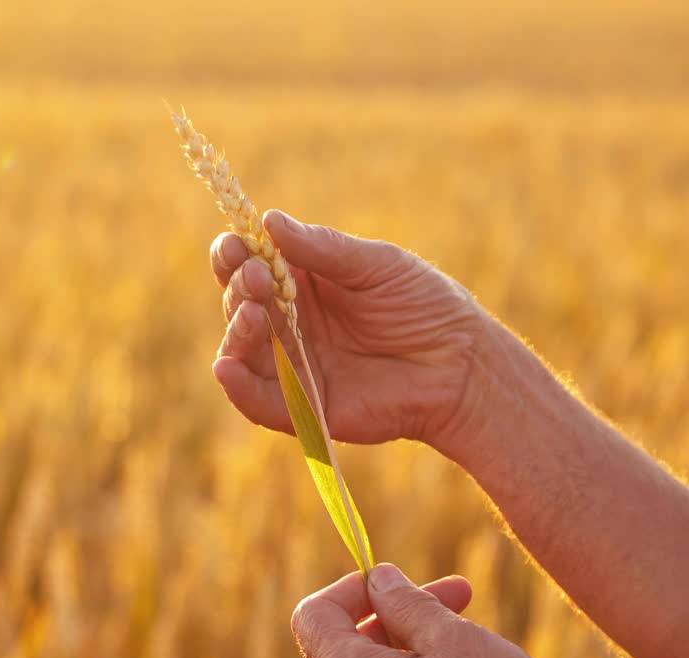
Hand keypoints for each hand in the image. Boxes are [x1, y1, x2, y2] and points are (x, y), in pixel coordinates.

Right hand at [210, 210, 486, 445]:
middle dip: (239, 287)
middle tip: (258, 276)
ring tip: (250, 314)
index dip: (234, 254)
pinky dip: (237, 386)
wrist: (462, 364)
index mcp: (303, 283)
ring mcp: (296, 365)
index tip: (233, 244)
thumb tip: (267, 220)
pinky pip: (259, 401)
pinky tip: (226, 365)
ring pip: (242, 350)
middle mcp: (291, 324)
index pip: (251, 266)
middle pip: (240, 304)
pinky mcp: (305, 406)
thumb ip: (322, 249)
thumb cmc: (424, 305)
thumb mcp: (375, 266)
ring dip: (236, 330)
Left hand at [292, 564, 568, 657]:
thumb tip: (379, 580)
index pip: (313, 617)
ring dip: (417, 641)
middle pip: (348, 644)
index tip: (396, 581)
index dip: (351, 588)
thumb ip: (408, 604)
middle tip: (458, 593)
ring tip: (472, 629)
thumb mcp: (454, 640)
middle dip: (397, 610)